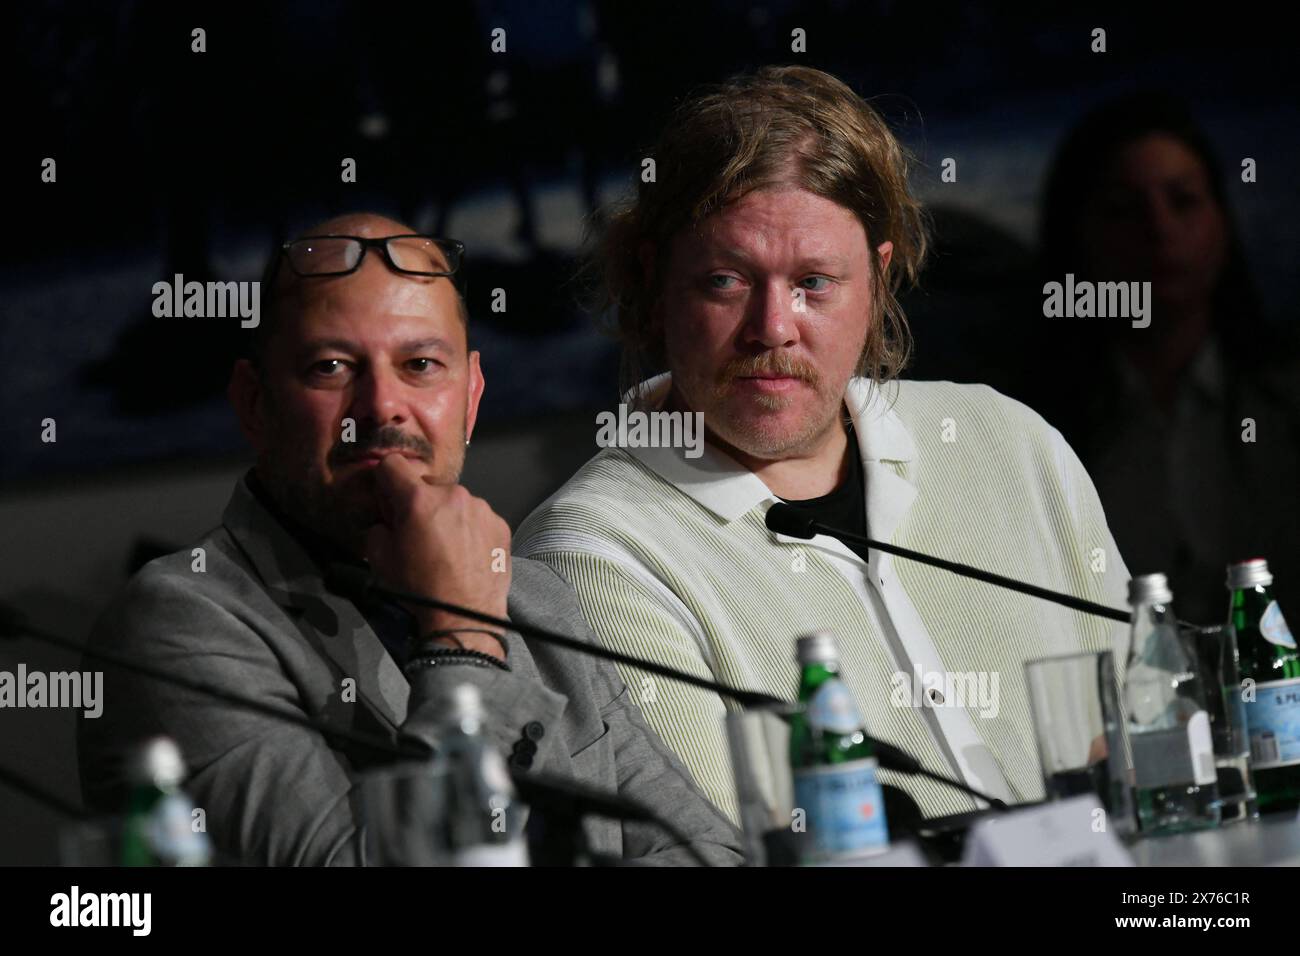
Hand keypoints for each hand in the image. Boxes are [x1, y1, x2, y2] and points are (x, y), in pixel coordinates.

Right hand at [362, 454, 510, 659]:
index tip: (388, 499)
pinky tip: (464, 554)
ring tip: (444, 549)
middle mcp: (453, 496)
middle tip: (417, 533)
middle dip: (419, 503)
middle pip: (427, 485)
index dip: (386, 482)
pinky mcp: (499, 524)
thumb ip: (377, 526)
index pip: (393, 465)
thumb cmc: (421, 591)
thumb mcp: (380, 558)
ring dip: (446, 515)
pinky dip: (469, 528)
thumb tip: (385, 519)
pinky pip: (477, 516)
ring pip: (454, 500)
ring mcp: (480, 508)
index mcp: (419, 500)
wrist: (464, 617)